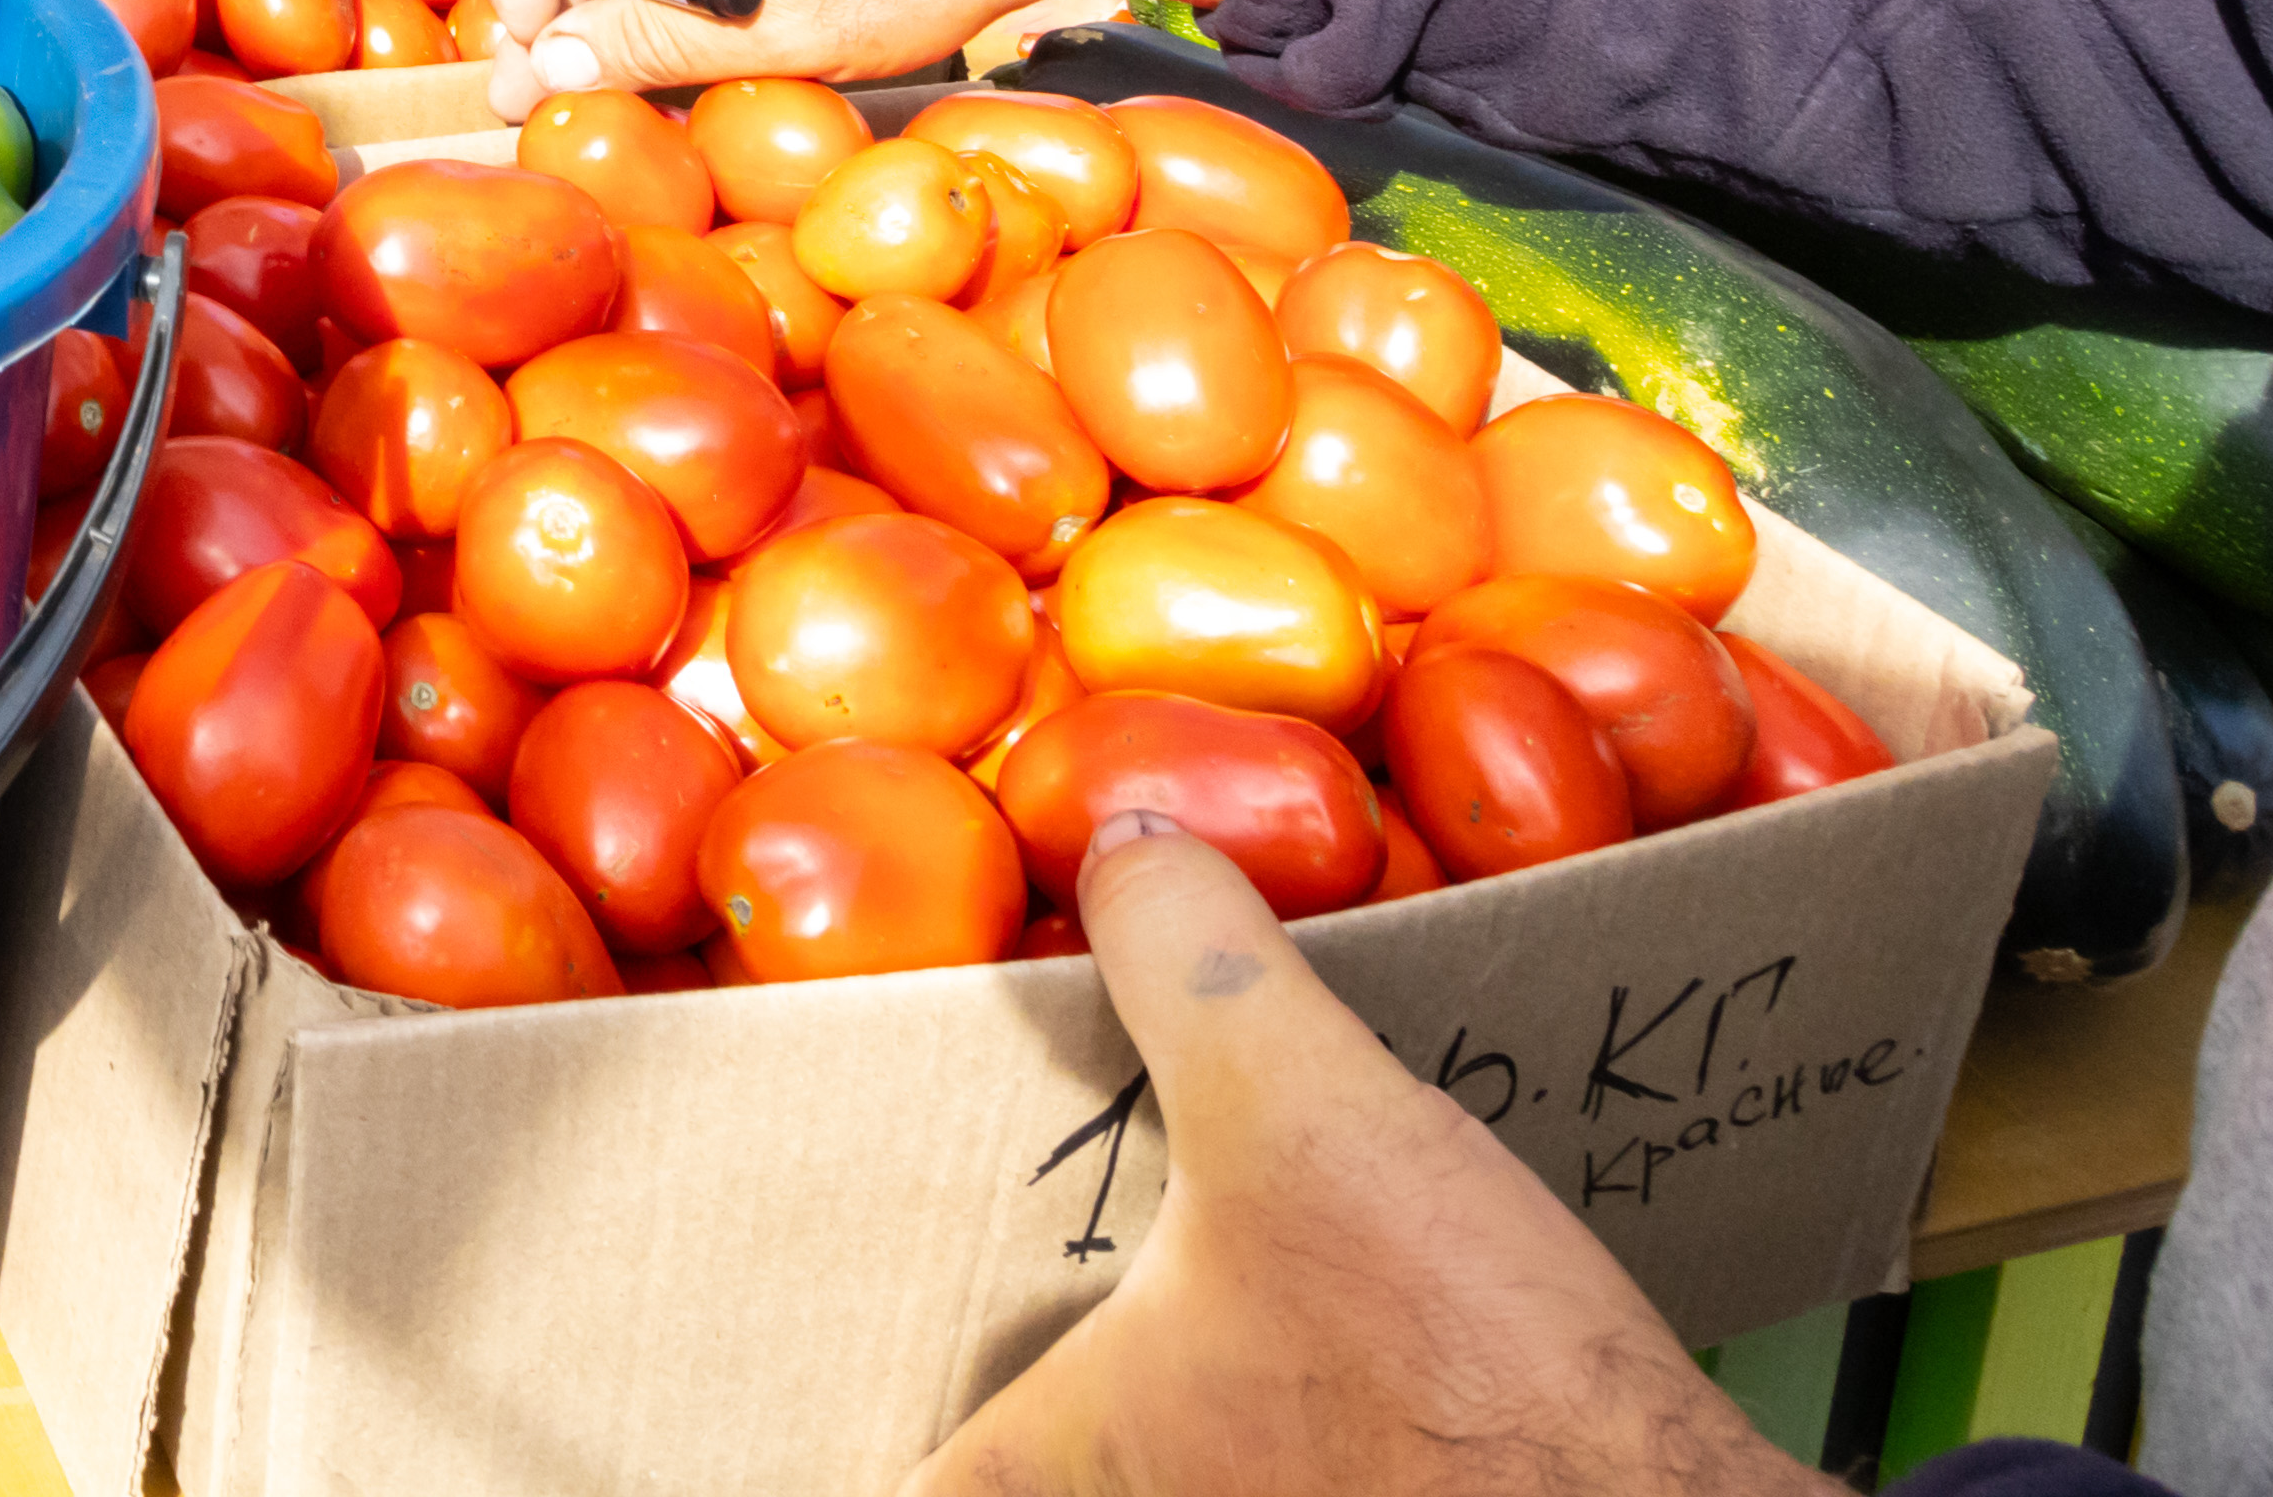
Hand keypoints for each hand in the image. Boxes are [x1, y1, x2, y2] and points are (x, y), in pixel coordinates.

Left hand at [904, 823, 1819, 1496]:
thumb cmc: (1459, 1374)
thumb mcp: (1297, 1109)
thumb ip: (1190, 960)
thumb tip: (1134, 839)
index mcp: (1038, 1464)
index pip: (877, 1437)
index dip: (841, 1366)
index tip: (813, 1287)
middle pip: (996, 1432)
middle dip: (993, 1333)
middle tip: (980, 1225)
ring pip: (1135, 1441)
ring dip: (1143, 1366)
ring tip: (1160, 1258)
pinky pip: (1257, 1451)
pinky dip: (1259, 1390)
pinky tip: (1312, 1308)